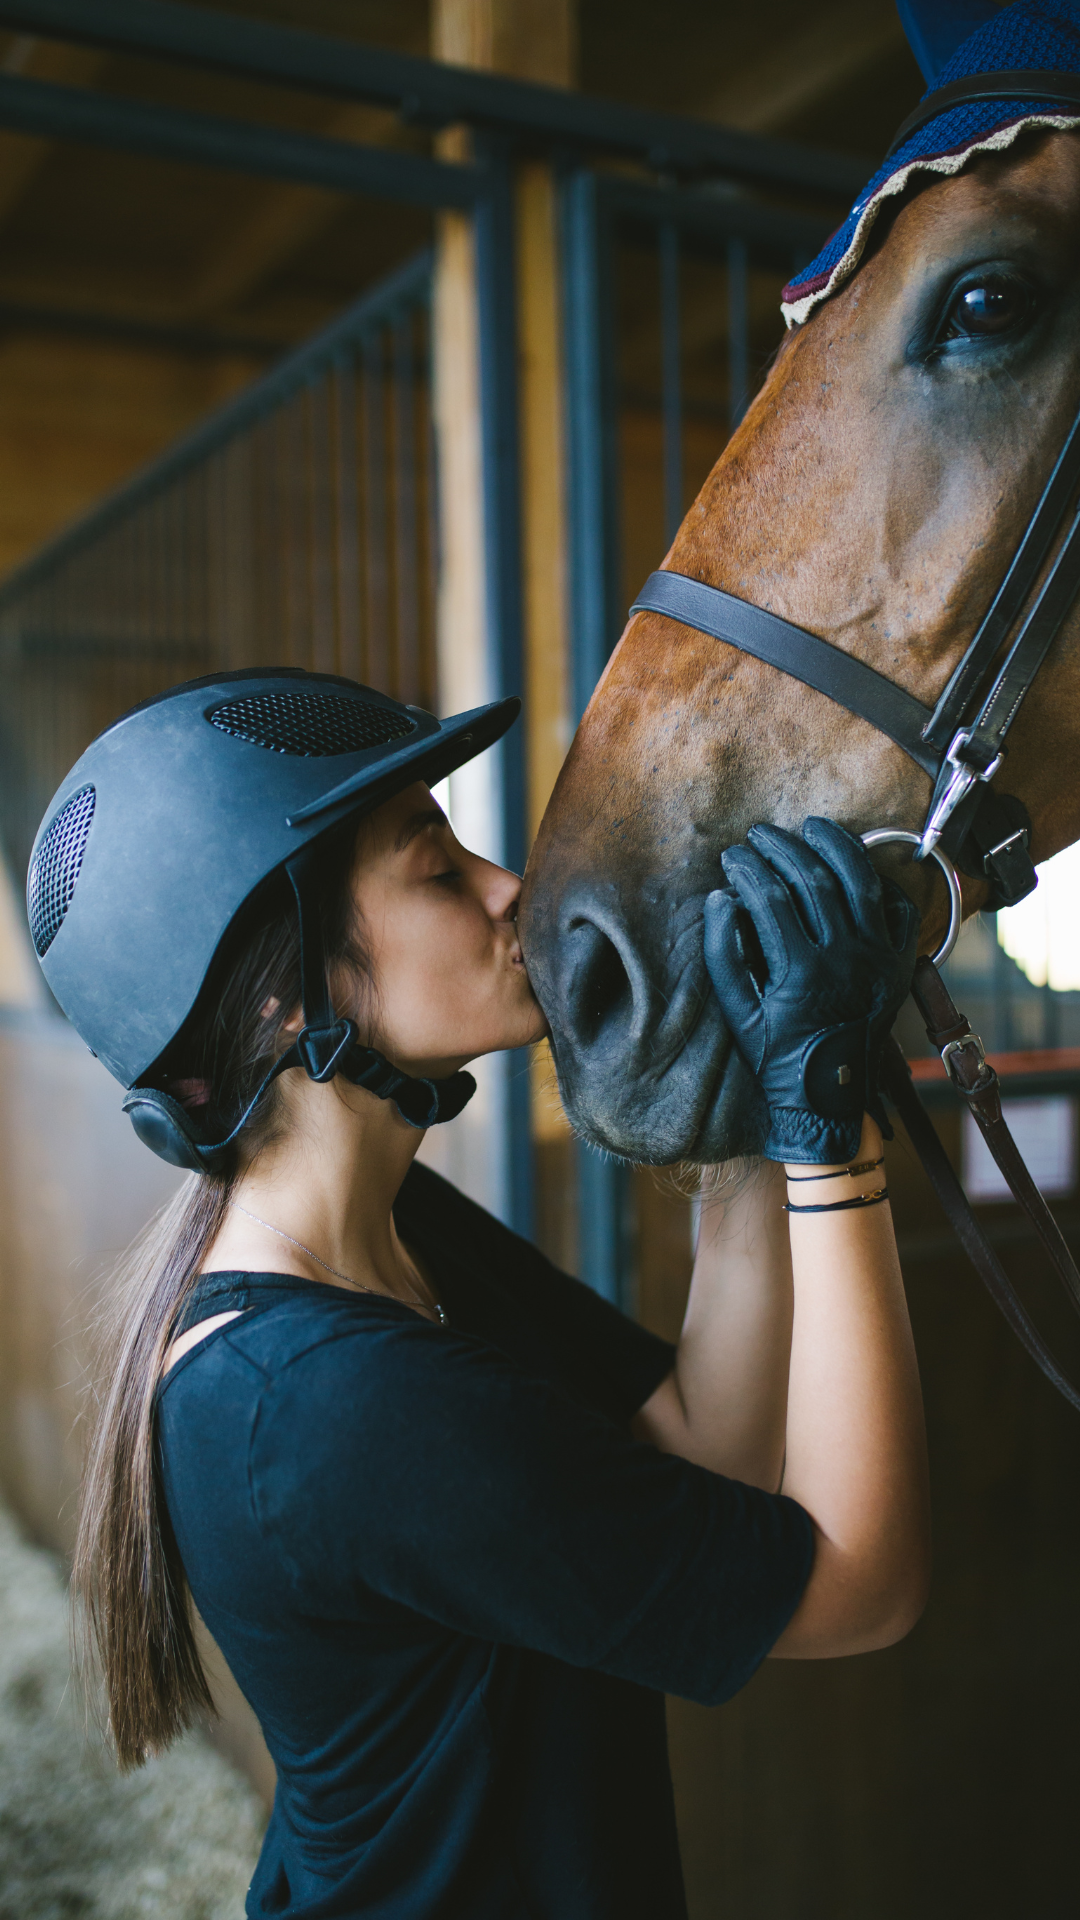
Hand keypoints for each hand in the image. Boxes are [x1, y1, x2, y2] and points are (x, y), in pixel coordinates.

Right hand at [703, 818, 918, 1163]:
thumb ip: (723, 954)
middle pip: (813, 879)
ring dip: (835, 846)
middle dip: (781, 848)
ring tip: (811, 828)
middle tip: (759, 835)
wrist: (828, 1097)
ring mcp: (878, 958)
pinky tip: (856, 866)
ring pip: (861, 882)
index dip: (746, 869)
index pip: (770, 897)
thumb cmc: (775, 1056)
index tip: (730, 857)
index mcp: (800, 972)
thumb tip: (721, 898)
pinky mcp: (899, 964)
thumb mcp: (737, 1013)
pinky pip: (899, 910)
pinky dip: (880, 882)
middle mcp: (845, 959)